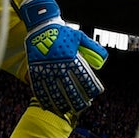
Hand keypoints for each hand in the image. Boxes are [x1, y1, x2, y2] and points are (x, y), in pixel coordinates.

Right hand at [20, 0, 106, 117]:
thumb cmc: (63, 32)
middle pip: (70, 88)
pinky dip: (45, 99)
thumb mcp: (80, 37)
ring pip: (55, 92)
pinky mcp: (36, 71)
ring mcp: (47, 69)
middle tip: (83, 107)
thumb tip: (103, 62)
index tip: (96, 94)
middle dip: (77, 100)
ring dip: (62, 103)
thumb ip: (92, 48)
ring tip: (68, 111)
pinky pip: (40, 89)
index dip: (90, 87)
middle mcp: (60, 66)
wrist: (42, 26)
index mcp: (72, 58)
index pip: (84, 77)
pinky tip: (49, 106)